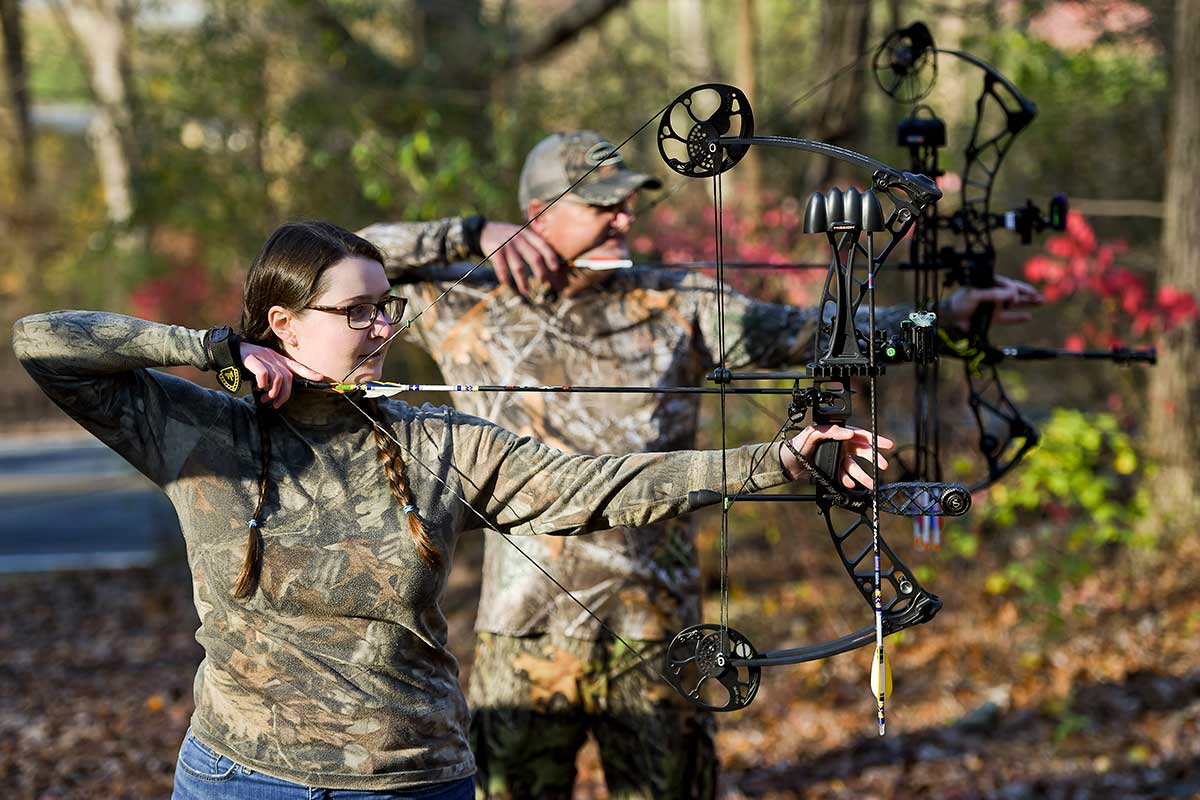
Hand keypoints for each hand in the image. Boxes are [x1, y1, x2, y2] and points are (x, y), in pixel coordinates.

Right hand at [239, 342, 325, 408]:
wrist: (229, 350)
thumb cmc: (248, 362)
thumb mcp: (264, 366)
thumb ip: (273, 376)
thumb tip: (276, 395)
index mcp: (278, 359)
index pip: (297, 366)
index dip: (309, 372)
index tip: (320, 378)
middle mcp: (274, 358)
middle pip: (288, 378)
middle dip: (284, 394)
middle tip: (277, 404)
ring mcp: (264, 357)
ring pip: (278, 377)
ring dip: (273, 392)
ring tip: (266, 399)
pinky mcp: (253, 359)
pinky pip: (263, 374)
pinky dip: (263, 383)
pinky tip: (259, 388)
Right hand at [478, 222, 563, 295]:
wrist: (484, 230)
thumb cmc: (507, 237)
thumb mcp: (521, 234)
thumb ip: (533, 244)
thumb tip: (549, 263)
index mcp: (527, 234)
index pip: (543, 245)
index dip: (551, 257)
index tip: (556, 269)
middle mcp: (518, 238)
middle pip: (534, 257)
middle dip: (541, 273)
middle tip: (544, 284)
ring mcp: (506, 245)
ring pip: (519, 266)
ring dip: (524, 281)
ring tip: (526, 291)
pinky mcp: (495, 250)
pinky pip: (501, 267)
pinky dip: (505, 278)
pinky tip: (507, 285)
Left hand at [779, 425, 893, 488]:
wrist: (786, 464)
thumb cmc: (797, 445)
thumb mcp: (812, 433)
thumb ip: (830, 431)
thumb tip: (848, 433)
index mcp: (838, 434)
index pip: (860, 435)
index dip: (875, 439)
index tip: (887, 444)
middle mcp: (840, 446)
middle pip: (862, 452)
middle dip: (875, 459)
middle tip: (884, 465)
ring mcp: (837, 459)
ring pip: (855, 468)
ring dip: (863, 476)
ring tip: (871, 483)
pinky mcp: (833, 471)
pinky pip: (844, 477)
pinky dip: (848, 481)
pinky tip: (850, 484)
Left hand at [942, 274, 1043, 330]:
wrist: (949, 319)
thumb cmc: (958, 303)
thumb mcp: (976, 295)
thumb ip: (994, 294)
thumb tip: (1013, 293)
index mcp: (988, 285)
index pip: (1006, 284)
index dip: (1014, 288)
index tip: (1015, 294)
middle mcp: (993, 295)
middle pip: (1014, 293)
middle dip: (1027, 293)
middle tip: (1040, 295)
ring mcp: (994, 307)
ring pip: (1014, 305)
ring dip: (1027, 303)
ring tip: (1041, 302)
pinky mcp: (993, 319)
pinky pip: (1009, 318)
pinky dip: (1018, 318)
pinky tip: (1028, 316)